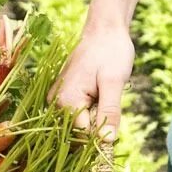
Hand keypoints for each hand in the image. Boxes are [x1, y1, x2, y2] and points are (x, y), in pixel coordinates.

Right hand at [53, 22, 134, 140]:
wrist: (104, 29)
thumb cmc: (110, 52)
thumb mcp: (114, 82)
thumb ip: (109, 113)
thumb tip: (107, 142)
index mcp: (66, 101)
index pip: (83, 135)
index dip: (102, 134)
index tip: (115, 123)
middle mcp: (56, 103)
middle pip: (79, 131)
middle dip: (98, 125)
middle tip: (110, 101)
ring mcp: (57, 100)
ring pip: (80, 123)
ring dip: (96, 117)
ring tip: (104, 94)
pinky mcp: (63, 96)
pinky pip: (78, 114)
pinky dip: (92, 110)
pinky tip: (99, 94)